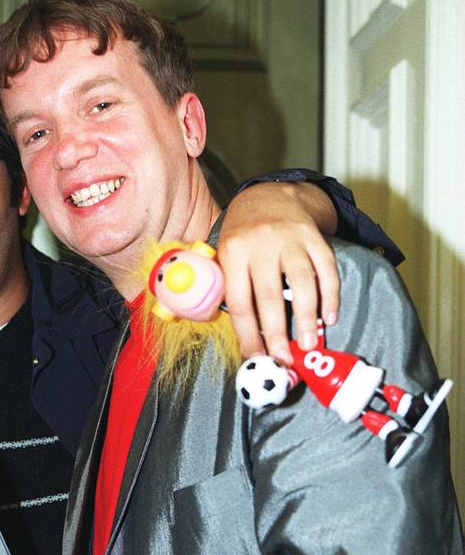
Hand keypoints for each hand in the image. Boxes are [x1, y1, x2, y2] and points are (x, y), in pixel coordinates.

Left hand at [216, 182, 339, 363]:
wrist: (269, 196)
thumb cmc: (243, 236)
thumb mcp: (224, 253)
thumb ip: (226, 286)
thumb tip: (237, 334)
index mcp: (233, 251)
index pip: (239, 301)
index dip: (247, 333)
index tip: (254, 356)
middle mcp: (261, 244)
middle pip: (270, 296)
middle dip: (277, 333)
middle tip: (283, 359)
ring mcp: (291, 239)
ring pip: (302, 283)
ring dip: (308, 318)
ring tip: (310, 343)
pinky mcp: (314, 236)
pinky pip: (327, 269)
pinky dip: (331, 295)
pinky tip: (330, 316)